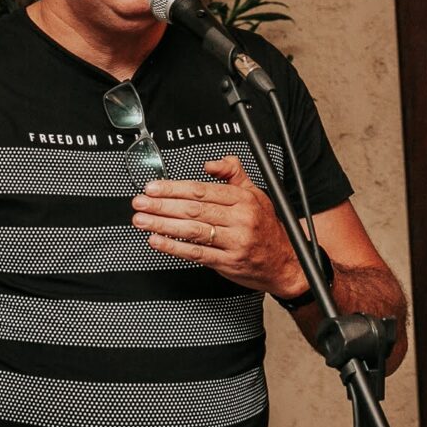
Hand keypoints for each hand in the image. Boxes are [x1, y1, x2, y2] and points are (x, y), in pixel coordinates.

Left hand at [131, 155, 306, 297]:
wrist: (286, 263)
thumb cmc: (266, 228)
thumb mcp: (256, 193)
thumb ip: (233, 173)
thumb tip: (210, 164)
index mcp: (244, 199)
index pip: (202, 190)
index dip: (174, 188)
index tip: (153, 187)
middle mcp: (240, 219)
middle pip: (194, 208)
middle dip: (162, 205)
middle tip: (140, 202)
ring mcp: (235, 242)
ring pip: (192, 230)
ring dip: (162, 224)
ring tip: (141, 220)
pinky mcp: (228, 262)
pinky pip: (196, 253)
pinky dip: (173, 247)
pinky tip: (157, 240)